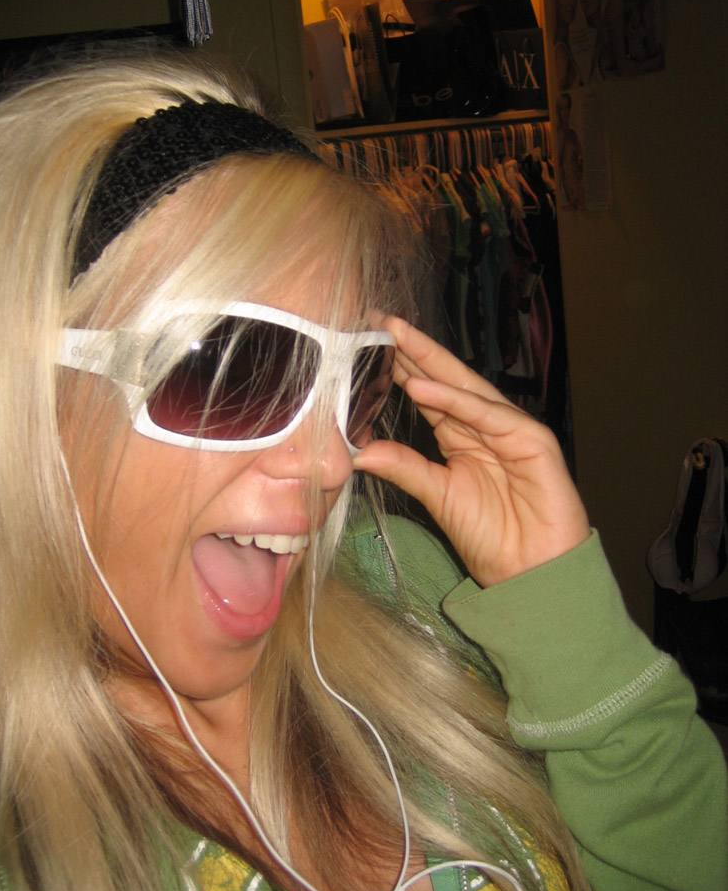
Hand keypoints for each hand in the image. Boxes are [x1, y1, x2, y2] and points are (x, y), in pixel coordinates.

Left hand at [354, 317, 589, 586]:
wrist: (532, 570)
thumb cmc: (491, 535)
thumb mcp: (436, 494)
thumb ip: (403, 468)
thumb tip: (358, 451)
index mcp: (461, 434)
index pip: (427, 391)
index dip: (399, 367)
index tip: (366, 344)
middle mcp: (485, 424)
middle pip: (445, 379)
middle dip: (413, 349)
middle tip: (378, 320)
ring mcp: (511, 428)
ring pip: (465, 388)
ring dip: (429, 363)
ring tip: (393, 341)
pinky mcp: (533, 440)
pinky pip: (488, 415)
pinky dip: (455, 400)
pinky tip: (421, 387)